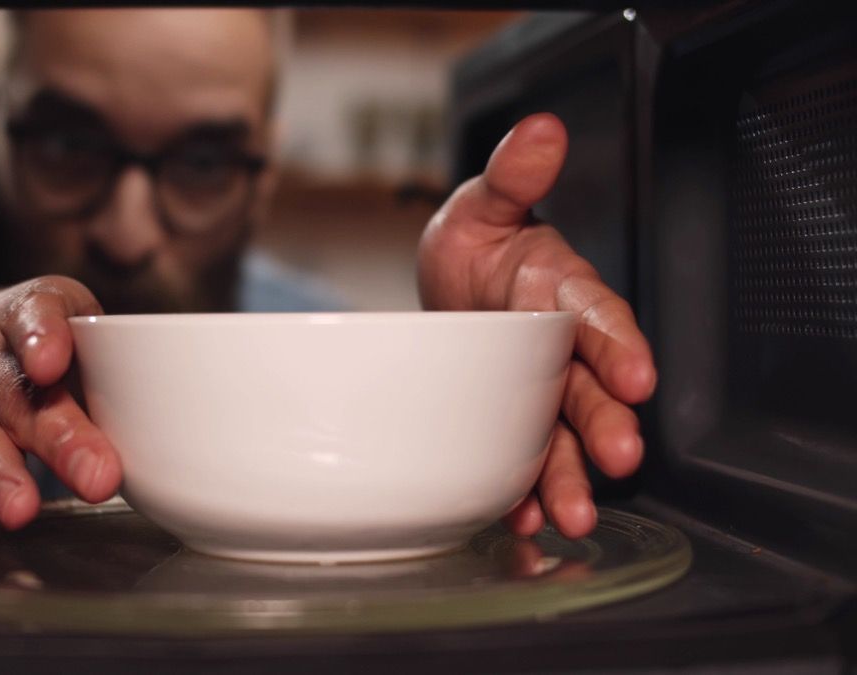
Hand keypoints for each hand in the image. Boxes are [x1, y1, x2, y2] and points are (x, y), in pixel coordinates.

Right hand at [0, 276, 121, 545]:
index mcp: (24, 316)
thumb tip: (176, 414)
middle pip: (21, 398)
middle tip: (99, 477)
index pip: (33, 317)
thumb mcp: (68, 321)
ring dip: (0, 478)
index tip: (51, 363)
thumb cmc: (30, 339)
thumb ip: (111, 358)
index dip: (42, 338)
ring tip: (21, 510)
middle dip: (60, 440)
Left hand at [417, 113, 656, 538]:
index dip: (620, 345)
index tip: (637, 375)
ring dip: (569, 475)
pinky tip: (520, 516)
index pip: (600, 316)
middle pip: (591, 388)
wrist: (441, 292)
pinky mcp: (507, 420)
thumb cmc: (473, 246)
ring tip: (569, 513)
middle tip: (620, 459)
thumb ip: (512, 173)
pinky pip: (522, 459)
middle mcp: (559, 347)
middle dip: (607, 424)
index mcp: (562, 292)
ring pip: (563, 436)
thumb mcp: (482, 203)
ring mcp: (535, 389)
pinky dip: (522, 489)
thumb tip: (542, 130)